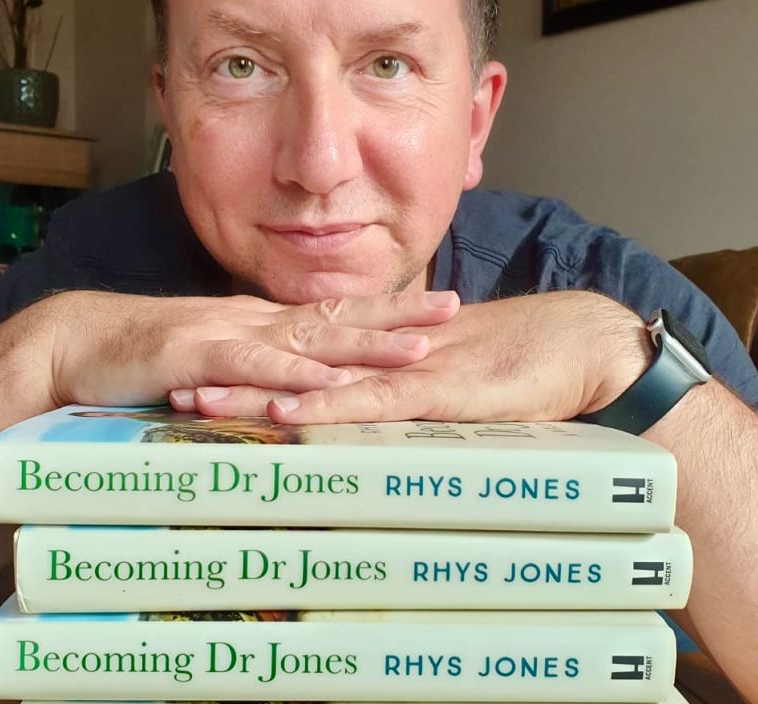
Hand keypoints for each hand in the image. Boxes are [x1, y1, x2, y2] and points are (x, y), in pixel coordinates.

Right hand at [26, 288, 459, 409]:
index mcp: (260, 323)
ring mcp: (227, 334)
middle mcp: (254, 321)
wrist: (78, 343)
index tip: (433, 309)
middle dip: (396, 313)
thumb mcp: (211, 361)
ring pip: (308, 336)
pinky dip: (293, 372)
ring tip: (417, 348)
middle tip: (452, 310)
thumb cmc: (146, 356)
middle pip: (337, 314)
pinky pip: (253, 365)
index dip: (384, 309)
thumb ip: (253, 370)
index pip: (334, 311)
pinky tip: (329, 379)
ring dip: (364, 342)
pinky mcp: (197, 356)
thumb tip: (297, 386)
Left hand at [182, 291, 651, 422]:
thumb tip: (381, 403)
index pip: (309, 355)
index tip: (208, 368)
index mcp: (387, 351)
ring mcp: (408, 371)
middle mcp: (386, 355)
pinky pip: (372, 402)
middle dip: (235, 371)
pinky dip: (326, 407)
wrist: (584, 346)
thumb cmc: (527, 362)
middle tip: (174, 377)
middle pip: (295, 362)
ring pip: (316, 379)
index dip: (257, 360)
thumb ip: (415, 387)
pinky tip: (284, 412)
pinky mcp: (438, 393)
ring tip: (199, 395)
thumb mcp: (457, 377)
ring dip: (258, 388)